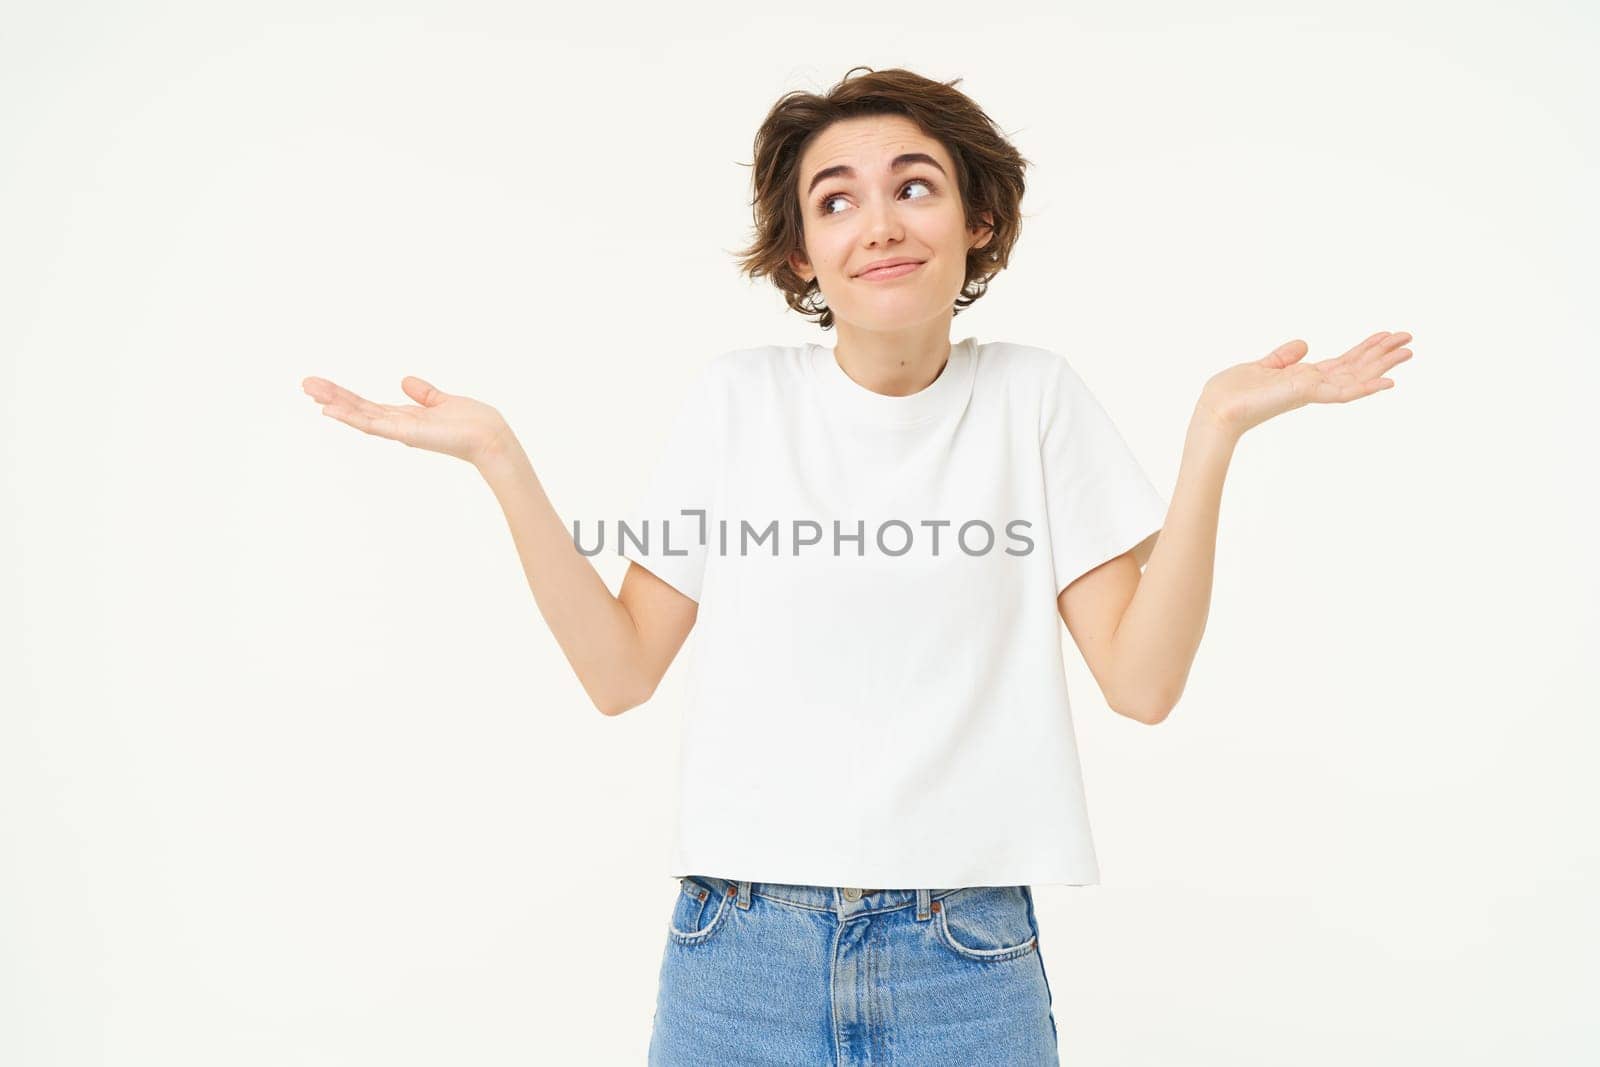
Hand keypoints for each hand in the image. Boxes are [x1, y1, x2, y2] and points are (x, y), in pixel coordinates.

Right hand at [301, 374, 514, 465]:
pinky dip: (351, 417)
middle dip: (331, 396)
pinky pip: (373, 425)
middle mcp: (399, 425)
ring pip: (359, 415)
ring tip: (309, 389)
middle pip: (358, 408)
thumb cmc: (474, 423)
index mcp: (406, 417)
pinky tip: (330, 409)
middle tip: (304, 383)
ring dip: (334, 403)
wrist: (491, 437)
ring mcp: (400, 431)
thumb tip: (405, 380)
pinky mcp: (405, 434)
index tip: (322, 387)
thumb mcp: (444, 401)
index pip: (368, 405)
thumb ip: (424, 393)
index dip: (345, 396)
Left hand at [1197, 331, 1412, 436]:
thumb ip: (1284, 357)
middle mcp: (1313, 386)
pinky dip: (1367, 387)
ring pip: (1357, 377)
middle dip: (1383, 354)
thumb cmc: (1233, 393)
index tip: (1386, 335)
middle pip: (1357, 367)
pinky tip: (1389, 381)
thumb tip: (1305, 345)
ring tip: (1409, 351)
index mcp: (1304, 378)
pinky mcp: (1306, 395)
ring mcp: (1312, 392)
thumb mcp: (1262, 366)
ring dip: (1384, 365)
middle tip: (1411, 339)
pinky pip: (1343, 391)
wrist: (1217, 408)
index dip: (1366, 349)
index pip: (1343, 362)